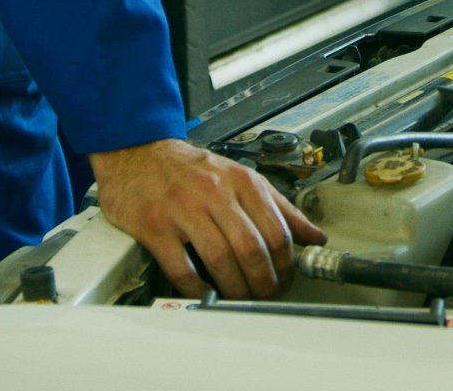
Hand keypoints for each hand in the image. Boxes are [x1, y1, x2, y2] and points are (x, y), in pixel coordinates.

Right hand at [89, 138, 324, 298]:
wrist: (138, 153)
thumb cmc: (191, 169)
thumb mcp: (241, 177)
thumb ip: (280, 207)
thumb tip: (314, 236)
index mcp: (241, 181)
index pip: (276, 230)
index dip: (286, 265)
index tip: (286, 279)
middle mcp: (214, 193)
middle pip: (251, 248)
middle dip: (264, 282)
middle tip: (266, 296)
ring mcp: (183, 209)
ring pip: (220, 259)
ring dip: (235, 289)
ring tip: (240, 299)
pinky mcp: (155, 226)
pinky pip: (181, 267)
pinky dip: (197, 288)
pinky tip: (205, 294)